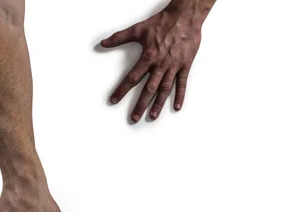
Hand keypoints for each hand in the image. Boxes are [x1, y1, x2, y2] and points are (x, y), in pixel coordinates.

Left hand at [101, 0, 211, 121]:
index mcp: (148, 57)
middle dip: (140, 105)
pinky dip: (180, 95)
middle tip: (134, 118)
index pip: (132, 78)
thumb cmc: (163, 22)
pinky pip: (182, 83)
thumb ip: (119, 37)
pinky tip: (176, 107)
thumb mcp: (138, 29)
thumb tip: (103, 43)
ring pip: (164, 89)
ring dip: (158, 104)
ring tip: (152, 116)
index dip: (122, 90)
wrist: (185, 16)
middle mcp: (160, 65)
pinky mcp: (185, 65)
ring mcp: (173, 66)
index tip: (114, 100)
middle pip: (148, 89)